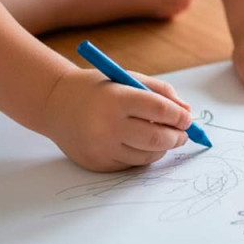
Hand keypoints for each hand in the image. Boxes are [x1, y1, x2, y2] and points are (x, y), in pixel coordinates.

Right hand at [42, 69, 192, 171]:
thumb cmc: (99, 88)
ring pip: (146, 156)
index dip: (179, 116)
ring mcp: (101, 147)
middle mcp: (108, 125)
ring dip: (163, 148)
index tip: (188, 118)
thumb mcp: (129, 79)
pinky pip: (130, 164)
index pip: (159, 109)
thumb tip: (187, 112)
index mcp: (118, 99)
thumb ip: (161, 93)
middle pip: (156, 138)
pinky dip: (143, 155)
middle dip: (177, 137)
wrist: (56, 104)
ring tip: (165, 138)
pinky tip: (142, 144)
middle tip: (183, 134)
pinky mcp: (97, 163)